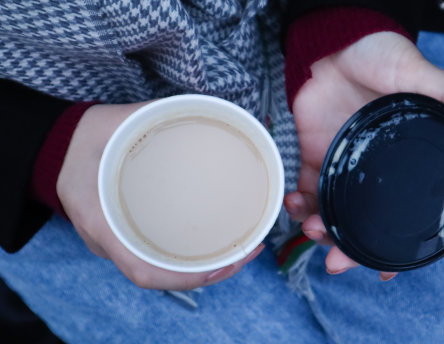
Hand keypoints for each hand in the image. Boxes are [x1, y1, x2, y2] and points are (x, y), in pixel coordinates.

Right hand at [57, 102, 263, 289]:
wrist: (56, 146)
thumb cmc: (84, 136)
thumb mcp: (113, 122)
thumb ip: (154, 116)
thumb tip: (204, 108)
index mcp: (100, 221)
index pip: (142, 270)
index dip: (184, 278)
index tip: (222, 265)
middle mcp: (108, 240)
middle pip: (160, 274)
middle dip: (208, 273)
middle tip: (247, 252)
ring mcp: (115, 241)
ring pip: (161, 268)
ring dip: (201, 267)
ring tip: (240, 250)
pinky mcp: (123, 234)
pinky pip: (157, 254)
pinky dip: (187, 256)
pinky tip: (213, 241)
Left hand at [284, 32, 443, 280]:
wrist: (338, 40)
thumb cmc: (383, 56)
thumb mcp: (418, 74)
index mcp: (401, 162)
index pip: (404, 211)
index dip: (396, 247)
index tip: (385, 275)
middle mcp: (372, 171)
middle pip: (361, 221)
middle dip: (348, 248)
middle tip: (337, 262)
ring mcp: (342, 165)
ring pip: (330, 212)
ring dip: (319, 229)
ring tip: (312, 229)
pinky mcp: (314, 154)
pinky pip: (304, 188)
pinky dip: (296, 202)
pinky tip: (293, 203)